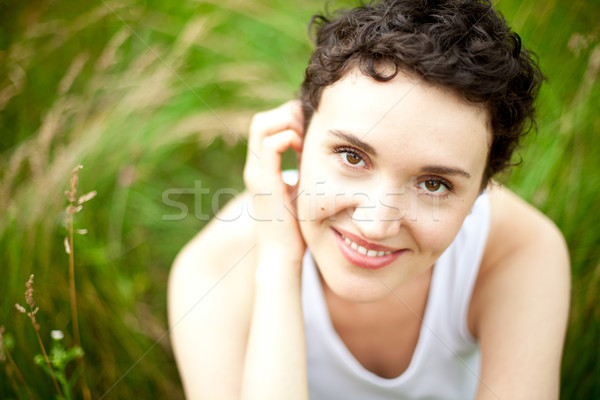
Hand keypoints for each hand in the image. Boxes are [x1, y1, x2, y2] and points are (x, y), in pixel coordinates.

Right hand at [243, 100, 305, 268]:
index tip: (310, 131)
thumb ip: (302, 172)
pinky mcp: (264, 181)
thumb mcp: (300, 192)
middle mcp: (255, 167)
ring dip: (286, 123)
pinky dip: (288, 138)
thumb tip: (319, 156)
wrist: (282, 256)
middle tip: (309, 129)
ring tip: (305, 138)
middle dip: (286, 115)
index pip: (266, 126)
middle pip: (261, 120)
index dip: (287, 120)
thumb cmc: (294, 230)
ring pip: (261, 125)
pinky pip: (271, 145)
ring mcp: (257, 173)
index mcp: (262, 169)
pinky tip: (303, 151)